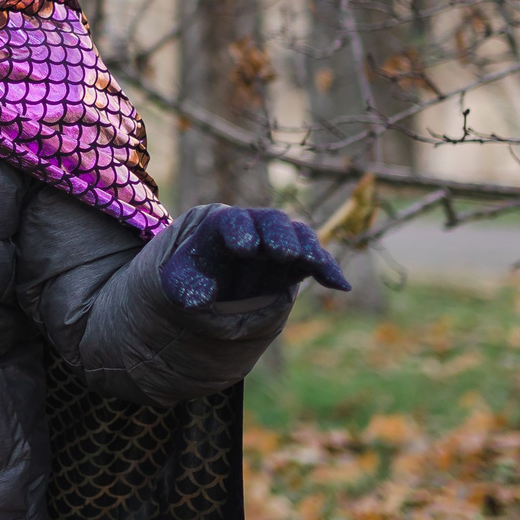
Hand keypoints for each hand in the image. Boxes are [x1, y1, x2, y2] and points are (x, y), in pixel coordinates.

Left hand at [159, 206, 351, 310]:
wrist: (209, 288)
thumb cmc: (191, 280)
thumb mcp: (179, 285)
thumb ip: (186, 288)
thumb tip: (200, 298)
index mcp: (220, 228)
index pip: (231, 221)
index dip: (239, 230)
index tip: (244, 248)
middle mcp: (253, 229)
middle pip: (271, 220)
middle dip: (278, 234)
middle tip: (282, 252)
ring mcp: (276, 243)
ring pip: (298, 235)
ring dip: (308, 248)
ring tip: (315, 264)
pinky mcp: (295, 262)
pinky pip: (316, 259)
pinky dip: (328, 269)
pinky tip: (340, 286)